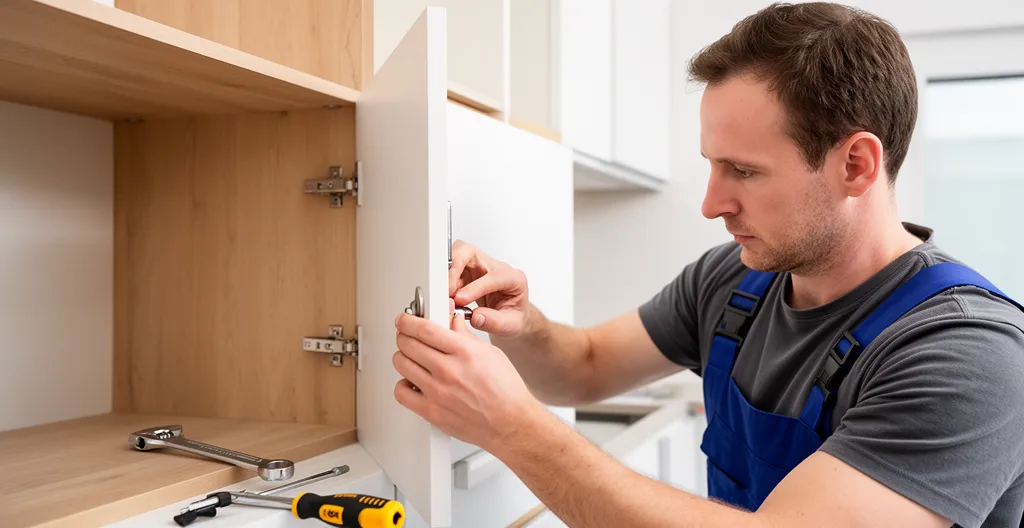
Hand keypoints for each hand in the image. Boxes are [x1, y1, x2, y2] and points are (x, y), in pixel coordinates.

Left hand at [392, 299, 543, 450]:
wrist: (510, 424)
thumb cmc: (506, 392)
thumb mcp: (491, 353)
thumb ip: (466, 336)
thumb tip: (451, 322)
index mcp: (465, 352)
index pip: (425, 329)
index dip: (407, 321)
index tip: (404, 320)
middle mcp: (449, 371)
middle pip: (409, 344)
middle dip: (404, 335)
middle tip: (407, 336)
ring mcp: (437, 392)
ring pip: (402, 364)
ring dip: (402, 356)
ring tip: (410, 357)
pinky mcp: (431, 412)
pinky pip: (401, 392)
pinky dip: (402, 384)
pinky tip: (412, 381)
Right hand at [449, 240, 530, 336]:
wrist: (512, 317)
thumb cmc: (515, 317)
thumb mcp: (511, 325)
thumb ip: (495, 321)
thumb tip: (475, 317)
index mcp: (513, 278)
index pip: (493, 275)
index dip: (475, 287)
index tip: (461, 299)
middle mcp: (495, 267)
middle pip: (471, 252)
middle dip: (455, 266)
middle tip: (447, 289)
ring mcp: (480, 267)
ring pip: (458, 255)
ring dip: (448, 273)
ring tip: (445, 294)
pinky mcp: (467, 273)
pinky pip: (452, 269)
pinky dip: (446, 281)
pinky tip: (446, 295)